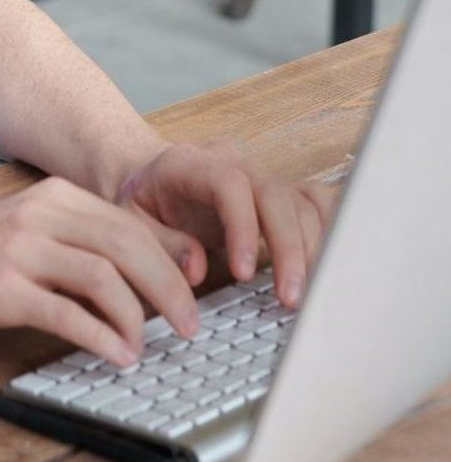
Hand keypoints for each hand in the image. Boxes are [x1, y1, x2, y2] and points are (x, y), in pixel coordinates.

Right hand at [0, 175, 202, 367]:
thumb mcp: (35, 234)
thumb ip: (86, 243)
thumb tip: (157, 267)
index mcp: (54, 196)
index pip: (130, 222)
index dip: (172, 258)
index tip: (197, 289)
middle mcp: (40, 214)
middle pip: (126, 244)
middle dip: (169, 287)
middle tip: (190, 324)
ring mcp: (20, 249)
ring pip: (103, 276)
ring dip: (136, 316)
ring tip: (145, 345)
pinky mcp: (3, 289)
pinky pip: (68, 312)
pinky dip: (101, 337)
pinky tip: (116, 355)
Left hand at [117, 141, 335, 309]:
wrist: (149, 176)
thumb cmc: (142, 202)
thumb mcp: (130, 221)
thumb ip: (161, 243)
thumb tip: (197, 267)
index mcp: (190, 164)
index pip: (228, 184)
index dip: (242, 227)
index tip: (245, 274)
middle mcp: (232, 163)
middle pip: (274, 193)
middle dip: (289, 248)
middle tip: (290, 298)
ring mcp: (259, 175)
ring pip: (301, 201)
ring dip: (313, 248)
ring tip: (310, 294)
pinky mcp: (278, 192)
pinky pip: (315, 202)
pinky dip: (330, 230)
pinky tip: (332, 265)